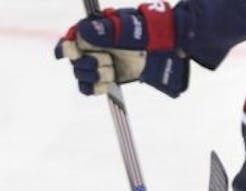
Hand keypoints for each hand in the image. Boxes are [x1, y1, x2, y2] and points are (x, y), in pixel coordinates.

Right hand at [54, 3, 187, 97]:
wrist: (161, 50)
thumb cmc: (143, 34)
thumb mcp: (124, 29)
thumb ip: (104, 31)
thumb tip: (82, 31)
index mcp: (88, 34)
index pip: (67, 44)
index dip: (66, 49)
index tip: (74, 52)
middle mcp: (90, 49)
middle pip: (74, 63)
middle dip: (89, 64)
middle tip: (108, 61)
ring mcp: (98, 65)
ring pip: (81, 76)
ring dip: (96, 76)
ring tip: (112, 70)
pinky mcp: (106, 78)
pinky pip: (90, 89)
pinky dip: (96, 88)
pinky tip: (107, 84)